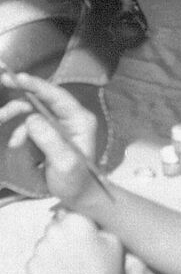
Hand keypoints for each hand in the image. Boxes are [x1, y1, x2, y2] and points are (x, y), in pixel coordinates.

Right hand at [0, 72, 97, 204]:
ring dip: (16, 118)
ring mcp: (58, 125)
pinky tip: (15, 144)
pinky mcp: (47, 134)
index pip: (58, 96)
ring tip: (6, 129)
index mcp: (80, 120)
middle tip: (1, 95)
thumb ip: (50, 141)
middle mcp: (70, 118)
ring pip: (32, 112)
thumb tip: (31, 120)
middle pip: (43, 99)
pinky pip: (29, 125)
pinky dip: (19, 131)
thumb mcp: (65, 163)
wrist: (77, 196)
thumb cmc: (76, 181)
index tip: (19, 78)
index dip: (38, 85)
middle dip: (21, 100)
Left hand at [27, 212, 124, 273]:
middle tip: (75, 251)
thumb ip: (97, 224)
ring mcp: (40, 249)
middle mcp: (54, 230)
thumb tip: (88, 221)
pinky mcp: (32, 267)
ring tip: (68, 266)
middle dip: (62, 235)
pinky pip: (36, 261)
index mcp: (76, 219)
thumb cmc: (108, 270)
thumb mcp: (113, 239)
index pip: (67, 211)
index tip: (79, 233)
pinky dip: (44, 266)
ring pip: (44, 243)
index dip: (73, 222)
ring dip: (52, 250)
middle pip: (54, 226)